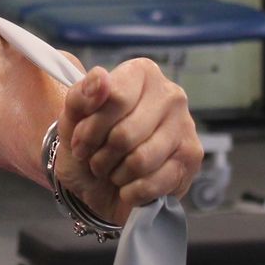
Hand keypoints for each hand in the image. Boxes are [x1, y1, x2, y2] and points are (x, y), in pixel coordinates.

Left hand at [54, 59, 201, 225]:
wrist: (99, 182)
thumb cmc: (90, 143)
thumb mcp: (72, 120)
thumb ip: (80, 96)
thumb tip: (100, 78)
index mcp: (140, 73)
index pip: (114, 98)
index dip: (90, 129)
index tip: (80, 142)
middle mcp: (170, 94)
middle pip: (125, 134)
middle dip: (101, 156)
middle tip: (95, 160)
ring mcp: (185, 125)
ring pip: (141, 161)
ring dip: (116, 175)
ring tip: (112, 171)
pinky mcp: (192, 157)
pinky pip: (154, 183)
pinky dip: (132, 191)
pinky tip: (129, 186)